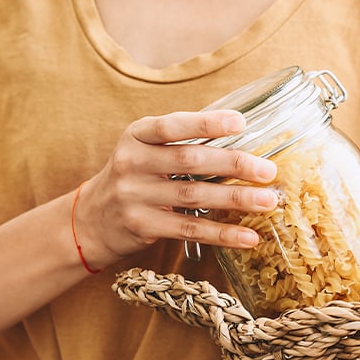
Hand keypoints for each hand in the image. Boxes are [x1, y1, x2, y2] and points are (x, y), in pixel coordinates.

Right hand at [73, 109, 277, 268]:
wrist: (91, 220)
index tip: (241, 123)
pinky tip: (248, 236)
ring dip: (236, 199)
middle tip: (268, 170)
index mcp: (137, 135)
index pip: (172, 125)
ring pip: (194, 196)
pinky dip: (222, 234)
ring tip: (268, 201)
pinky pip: (190, 230)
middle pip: (190, 161)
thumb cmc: (133, 178)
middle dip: (234, 164)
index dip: (206, 123)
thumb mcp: (144, 150)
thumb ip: (179, 142)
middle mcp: (133, 163)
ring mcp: (136, 196)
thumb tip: (240, 139)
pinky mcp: (143, 227)